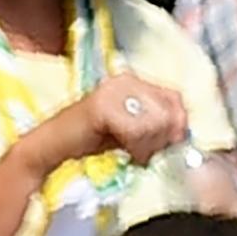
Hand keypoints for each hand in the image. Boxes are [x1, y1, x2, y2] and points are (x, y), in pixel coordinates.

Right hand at [61, 74, 187, 166]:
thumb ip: (154, 124)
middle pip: (168, 111)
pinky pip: (135, 130)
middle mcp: (125, 80)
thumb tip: (183, 133)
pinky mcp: (101, 105)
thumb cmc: (92, 138)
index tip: (167, 148)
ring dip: (149, 147)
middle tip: (147, 155)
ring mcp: (112, 91)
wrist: (53, 145)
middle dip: (163, 139)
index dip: (177, 125)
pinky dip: (136, 148)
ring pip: (155, 122)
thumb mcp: (131, 129)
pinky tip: (127, 155)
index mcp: (134, 81)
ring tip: (136, 155)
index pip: (175, 99)